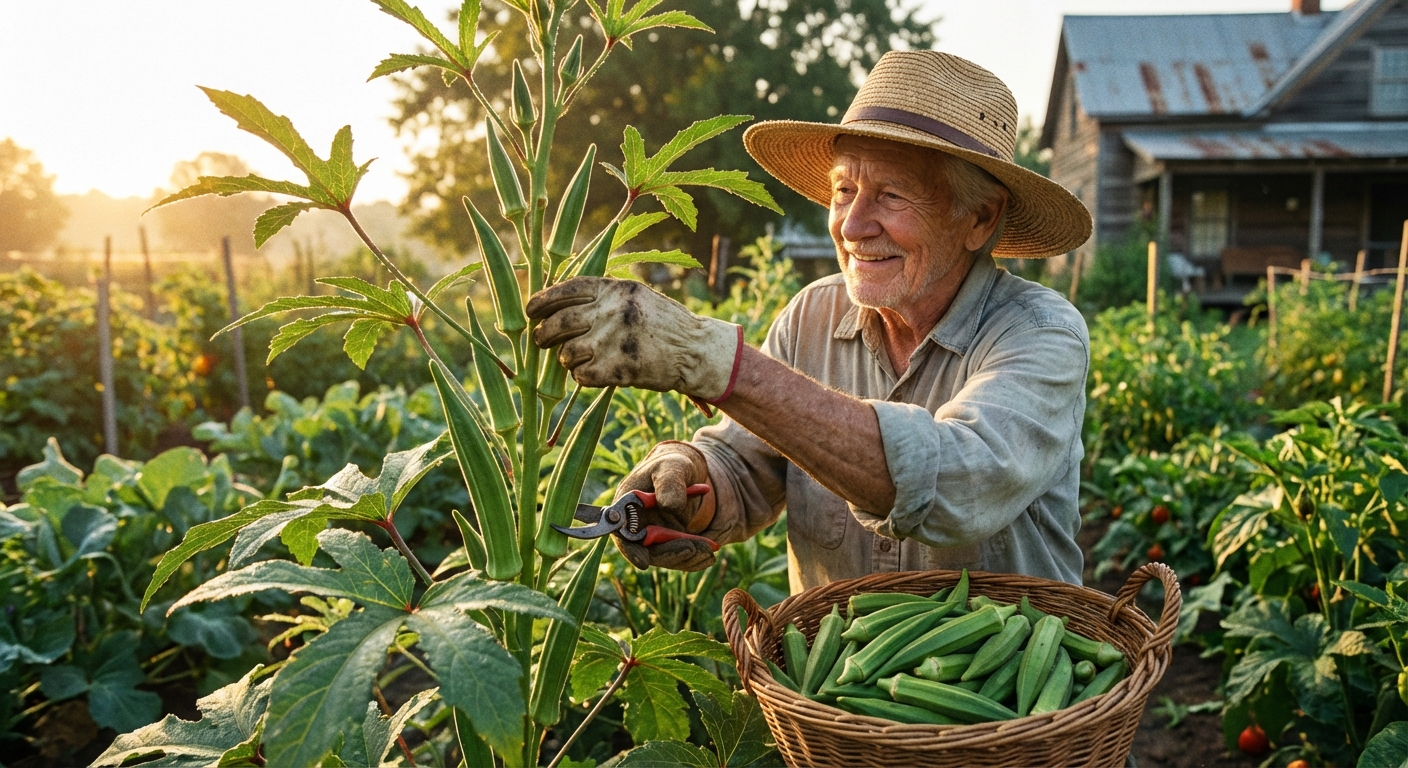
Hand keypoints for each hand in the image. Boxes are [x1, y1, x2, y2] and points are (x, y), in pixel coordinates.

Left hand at [526, 277, 742, 401]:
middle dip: (543, 334)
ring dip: (566, 358)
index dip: (543, 300)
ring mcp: (614, 341)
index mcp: (615, 289)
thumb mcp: (637, 296)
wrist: (695, 351)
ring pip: (566, 352)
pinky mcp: (618, 369)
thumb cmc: (664, 324)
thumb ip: (604, 296)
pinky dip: (582, 377)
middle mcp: (612, 311)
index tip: (530, 310)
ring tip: (576, 359)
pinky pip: (581, 376)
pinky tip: (592, 373)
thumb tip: (560, 303)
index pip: (567, 289)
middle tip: (541, 340)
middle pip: (559, 322)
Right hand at [613, 441, 718, 570]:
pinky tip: (708, 555)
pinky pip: (678, 558)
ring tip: (709, 550)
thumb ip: (669, 482)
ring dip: (686, 557)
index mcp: (627, 506)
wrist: (690, 473)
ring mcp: (653, 537)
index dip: (631, 550)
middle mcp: (636, 526)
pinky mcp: (669, 545)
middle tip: (692, 548)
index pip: (622, 533)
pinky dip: (694, 559)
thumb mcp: (672, 466)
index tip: (643, 562)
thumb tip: (670, 505)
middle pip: (646, 550)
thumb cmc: (674, 465)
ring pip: (665, 557)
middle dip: (670, 553)